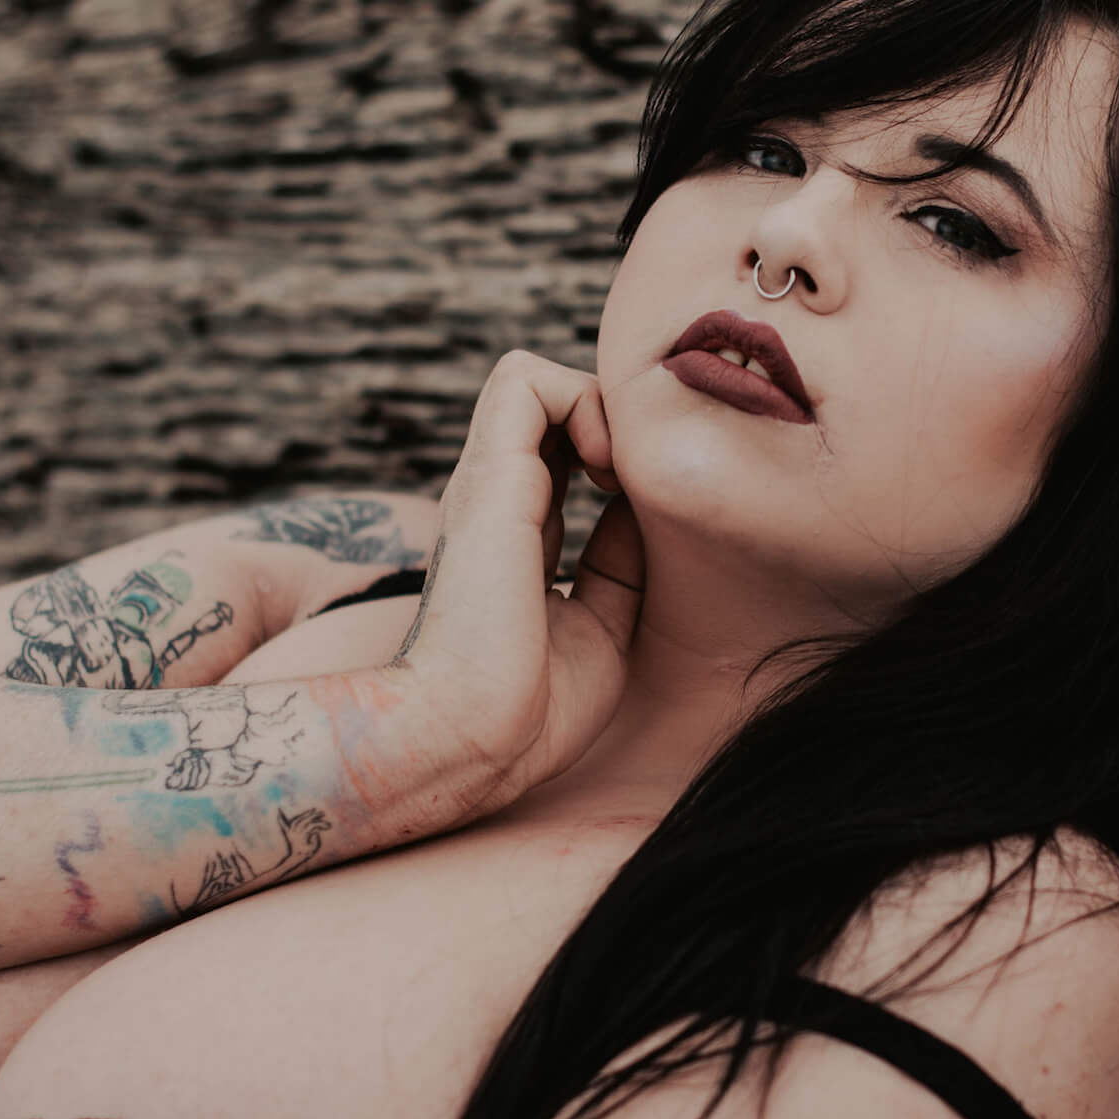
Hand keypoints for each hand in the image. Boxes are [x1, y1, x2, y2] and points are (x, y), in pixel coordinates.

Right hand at [390, 352, 643, 807]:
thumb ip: (618, 565)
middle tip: (636, 481)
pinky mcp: (490, 476)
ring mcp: (487, 484)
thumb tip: (646, 508)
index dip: (612, 456)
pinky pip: (525, 380)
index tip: (643, 505)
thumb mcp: (600, 628)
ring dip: (596, 403)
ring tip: (619, 469)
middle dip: (610, 421)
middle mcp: (494, 500)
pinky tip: (606, 467)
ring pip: (530, 378)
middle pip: (546, 408)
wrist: (472, 740)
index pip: (558, 454)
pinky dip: (581, 399)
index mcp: (512, 536)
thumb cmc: (530, 711)